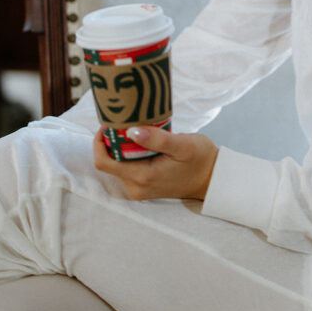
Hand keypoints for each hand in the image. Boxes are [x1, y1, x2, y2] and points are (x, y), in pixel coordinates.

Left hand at [93, 126, 218, 201]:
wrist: (211, 179)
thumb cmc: (200, 159)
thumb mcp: (183, 145)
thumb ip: (157, 139)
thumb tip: (131, 131)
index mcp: (142, 176)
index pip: (104, 162)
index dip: (100, 142)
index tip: (109, 124)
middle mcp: (136, 187)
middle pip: (108, 162)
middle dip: (112, 141)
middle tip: (124, 121)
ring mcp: (138, 188)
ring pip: (117, 165)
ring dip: (121, 147)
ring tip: (135, 129)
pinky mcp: (142, 186)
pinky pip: (126, 168)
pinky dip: (129, 154)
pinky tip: (142, 142)